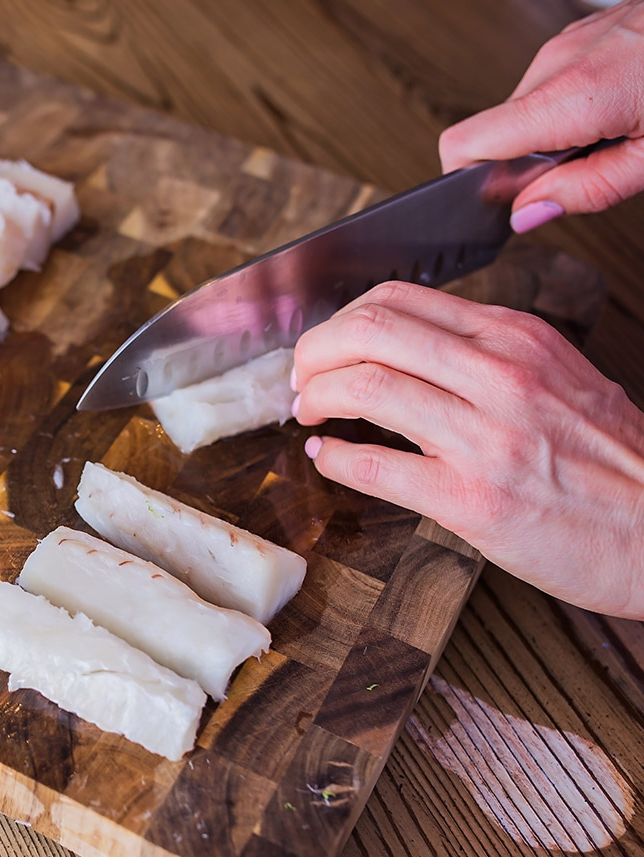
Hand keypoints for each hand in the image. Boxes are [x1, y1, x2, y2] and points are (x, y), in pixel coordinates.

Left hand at [290, 282, 643, 617]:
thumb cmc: (613, 461)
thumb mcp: (559, 377)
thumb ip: (488, 356)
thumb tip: (404, 352)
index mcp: (515, 338)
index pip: (398, 300)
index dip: (340, 321)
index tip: (325, 347)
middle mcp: (500, 375)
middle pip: (369, 332)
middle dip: (314, 353)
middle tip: (300, 379)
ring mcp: (487, 437)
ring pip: (364, 388)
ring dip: (316, 400)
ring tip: (309, 414)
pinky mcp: (474, 500)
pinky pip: (375, 466)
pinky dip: (335, 459)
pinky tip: (327, 459)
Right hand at [439, 0, 643, 231]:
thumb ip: (587, 190)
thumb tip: (529, 214)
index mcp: (568, 97)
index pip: (463, 146)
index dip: (467, 183)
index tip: (497, 201)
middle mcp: (556, 64)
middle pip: (496, 132)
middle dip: (527, 163)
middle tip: (585, 169)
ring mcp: (568, 43)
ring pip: (526, 109)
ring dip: (555, 134)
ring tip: (614, 134)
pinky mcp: (583, 33)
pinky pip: (553, 83)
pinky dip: (573, 108)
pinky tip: (619, 108)